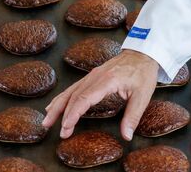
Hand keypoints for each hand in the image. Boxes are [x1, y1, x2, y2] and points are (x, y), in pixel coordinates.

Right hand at [41, 49, 158, 140]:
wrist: (142, 54)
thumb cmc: (143, 73)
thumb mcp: (142, 96)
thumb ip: (133, 116)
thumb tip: (126, 136)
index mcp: (107, 81)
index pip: (84, 98)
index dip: (73, 113)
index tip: (66, 126)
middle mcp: (95, 77)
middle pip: (73, 96)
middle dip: (62, 114)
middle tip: (57, 131)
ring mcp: (91, 75)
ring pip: (69, 91)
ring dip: (57, 106)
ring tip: (47, 120)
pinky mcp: (91, 76)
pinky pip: (73, 88)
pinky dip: (62, 98)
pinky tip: (55, 106)